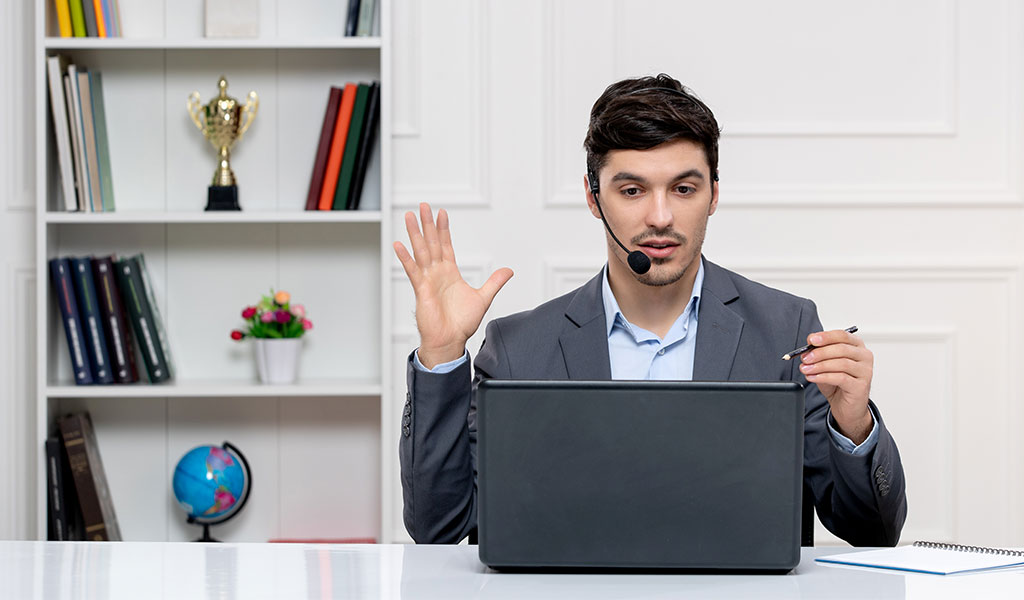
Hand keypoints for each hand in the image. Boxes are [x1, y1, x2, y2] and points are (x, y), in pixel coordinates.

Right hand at [393, 203, 512, 368]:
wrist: (450, 340)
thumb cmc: (462, 323)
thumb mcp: (483, 298)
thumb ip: (494, 282)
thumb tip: (508, 271)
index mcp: (450, 273)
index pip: (446, 246)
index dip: (444, 229)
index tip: (442, 213)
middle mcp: (437, 273)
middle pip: (432, 242)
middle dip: (428, 224)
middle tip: (423, 206)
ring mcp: (428, 280)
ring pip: (421, 251)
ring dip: (415, 233)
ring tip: (409, 216)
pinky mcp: (421, 289)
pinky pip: (412, 270)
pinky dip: (406, 258)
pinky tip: (399, 245)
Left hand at [798, 329, 873, 443]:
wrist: (847, 406)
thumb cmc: (837, 383)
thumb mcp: (825, 365)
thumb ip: (818, 354)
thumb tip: (807, 348)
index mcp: (856, 346)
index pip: (842, 335)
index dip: (825, 337)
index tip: (811, 340)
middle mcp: (864, 356)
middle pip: (841, 349)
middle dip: (820, 352)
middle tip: (805, 358)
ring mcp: (865, 371)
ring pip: (841, 363)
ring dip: (820, 365)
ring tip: (806, 369)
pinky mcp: (861, 386)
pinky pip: (841, 378)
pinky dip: (823, 376)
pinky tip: (813, 377)